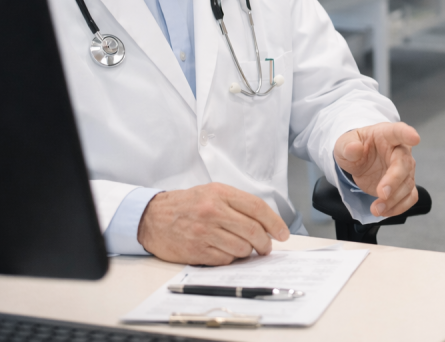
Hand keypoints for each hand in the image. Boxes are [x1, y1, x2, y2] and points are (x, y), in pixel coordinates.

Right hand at [137, 183, 289, 264]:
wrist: (151, 217)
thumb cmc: (187, 205)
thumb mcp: (212, 192)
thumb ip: (238, 204)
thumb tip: (266, 223)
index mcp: (220, 194)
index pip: (257, 208)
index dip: (275, 223)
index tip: (283, 233)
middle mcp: (213, 211)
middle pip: (253, 231)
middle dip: (265, 242)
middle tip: (267, 247)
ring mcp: (204, 232)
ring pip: (241, 248)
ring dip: (249, 252)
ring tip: (245, 249)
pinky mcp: (196, 250)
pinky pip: (225, 259)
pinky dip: (232, 258)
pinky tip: (227, 252)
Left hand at [334, 122, 420, 216]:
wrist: (359, 160)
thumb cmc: (355, 147)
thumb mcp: (344, 144)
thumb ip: (348, 146)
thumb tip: (354, 148)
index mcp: (387, 135)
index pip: (399, 131)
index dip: (407, 134)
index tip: (415, 138)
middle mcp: (400, 151)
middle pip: (405, 164)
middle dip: (394, 180)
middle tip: (382, 193)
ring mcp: (404, 169)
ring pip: (408, 184)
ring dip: (394, 199)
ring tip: (376, 209)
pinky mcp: (403, 185)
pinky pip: (409, 197)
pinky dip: (399, 207)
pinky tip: (384, 211)